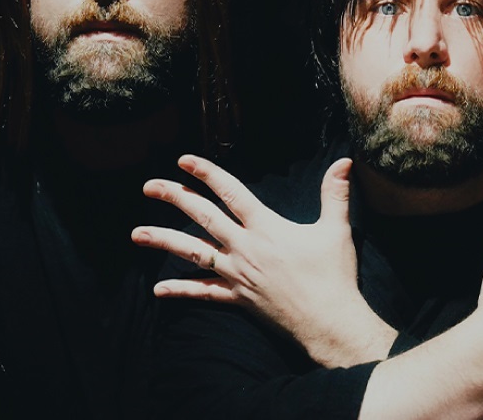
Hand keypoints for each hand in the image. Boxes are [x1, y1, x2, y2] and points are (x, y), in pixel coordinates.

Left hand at [131, 154, 397, 366]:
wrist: (328, 322)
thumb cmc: (333, 275)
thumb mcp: (337, 229)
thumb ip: (335, 193)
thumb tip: (345, 160)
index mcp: (266, 227)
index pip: (231, 192)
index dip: (207, 173)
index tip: (184, 160)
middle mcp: (245, 248)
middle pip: (203, 217)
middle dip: (174, 198)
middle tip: (149, 186)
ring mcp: (237, 274)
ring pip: (193, 253)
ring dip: (164, 241)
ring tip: (137, 234)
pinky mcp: (237, 298)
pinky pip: (203, 293)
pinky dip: (181, 291)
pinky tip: (159, 290)